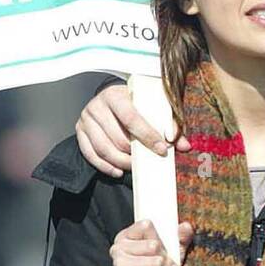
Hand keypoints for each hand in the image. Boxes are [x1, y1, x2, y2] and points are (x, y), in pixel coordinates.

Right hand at [77, 84, 191, 176]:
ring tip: (135, 166)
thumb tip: (184, 146)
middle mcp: (97, 105)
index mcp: (116, 94)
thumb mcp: (152, 106)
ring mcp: (86, 119)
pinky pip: (91, 154)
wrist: (111, 97)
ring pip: (104, 148)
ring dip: (121, 162)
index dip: (148, 136)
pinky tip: (118, 171)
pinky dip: (105, 166)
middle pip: (117, 137)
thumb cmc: (135, 102)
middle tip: (149, 159)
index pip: (132, 118)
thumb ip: (169, 124)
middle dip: (135, 152)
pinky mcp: (79, 131)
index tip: (162, 149)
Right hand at [110, 219, 193, 265]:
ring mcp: (120, 264)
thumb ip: (179, 237)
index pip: (146, 226)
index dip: (161, 238)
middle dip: (169, 260)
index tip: (167, 251)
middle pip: (154, 246)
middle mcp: (119, 248)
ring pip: (155, 262)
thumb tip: (186, 226)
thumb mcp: (170, 252)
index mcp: (127, 236)